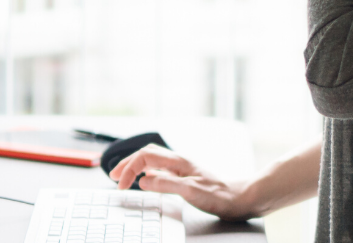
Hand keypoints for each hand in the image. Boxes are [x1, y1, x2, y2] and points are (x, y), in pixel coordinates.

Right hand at [107, 144, 258, 220]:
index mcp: (178, 161)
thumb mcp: (190, 191)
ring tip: (123, 176)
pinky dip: (146, 173)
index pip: (145, 157)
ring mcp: (181, 169)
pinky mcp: (184, 178)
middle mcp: (178, 162)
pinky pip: (160, 170)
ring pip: (152, 161)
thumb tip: (143, 180)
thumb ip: (166, 184)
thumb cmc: (219, 196)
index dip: (128, 169)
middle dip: (127, 163)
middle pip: (146, 155)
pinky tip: (145, 180)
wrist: (239, 199)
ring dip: (135, 166)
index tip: (120, 185)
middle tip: (112, 175)